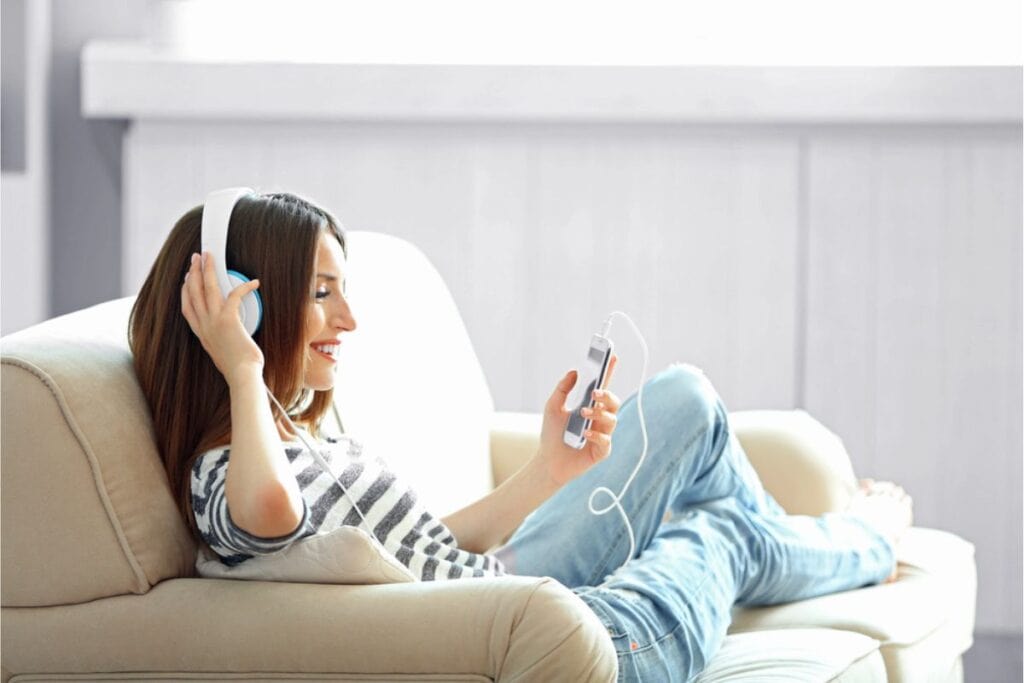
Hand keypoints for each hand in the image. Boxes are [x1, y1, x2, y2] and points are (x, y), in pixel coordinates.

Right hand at [180, 251, 264, 385]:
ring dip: (207, 270)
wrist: (242, 376)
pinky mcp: (228, 320)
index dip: (185, 291)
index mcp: (202, 334)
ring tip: (208, 256)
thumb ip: (222, 340)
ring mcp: (213, 322)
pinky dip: (244, 287)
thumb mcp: (223, 352)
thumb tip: (229, 335)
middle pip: (193, 293)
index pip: (187, 308)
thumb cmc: (238, 368)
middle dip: (194, 272)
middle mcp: (204, 326)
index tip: (186, 278)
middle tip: (196, 258)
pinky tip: (253, 282)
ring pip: (207, 289)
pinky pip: (234, 296)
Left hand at [536, 355, 620, 486]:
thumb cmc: (552, 434)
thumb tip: (574, 371)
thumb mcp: (553, 407)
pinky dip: (596, 435)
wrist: (547, 460)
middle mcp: (599, 418)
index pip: (602, 386)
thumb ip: (563, 389)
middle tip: (594, 393)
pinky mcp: (602, 450)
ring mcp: (603, 434)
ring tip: (583, 413)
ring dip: (598, 413)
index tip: (613, 356)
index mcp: (590, 406)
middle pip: (614, 401)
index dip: (609, 371)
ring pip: (612, 419)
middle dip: (606, 395)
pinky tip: (585, 433)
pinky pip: (606, 440)